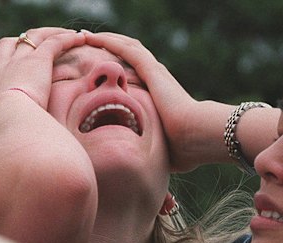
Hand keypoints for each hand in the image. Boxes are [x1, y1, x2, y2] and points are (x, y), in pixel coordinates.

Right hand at [0, 28, 85, 162]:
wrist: (13, 128)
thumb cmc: (2, 141)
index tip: (7, 86)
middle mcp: (2, 75)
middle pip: (5, 48)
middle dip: (18, 46)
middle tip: (35, 50)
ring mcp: (19, 64)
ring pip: (31, 38)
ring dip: (48, 34)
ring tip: (65, 36)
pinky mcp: (38, 61)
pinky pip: (54, 42)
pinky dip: (67, 38)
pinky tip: (80, 38)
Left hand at [84, 32, 201, 170]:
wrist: (197, 136)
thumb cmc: (184, 148)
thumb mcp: (160, 145)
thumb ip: (150, 147)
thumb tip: (143, 164)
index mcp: (159, 93)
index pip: (136, 72)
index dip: (118, 65)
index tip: (101, 65)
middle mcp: (157, 78)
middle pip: (130, 54)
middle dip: (109, 47)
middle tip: (87, 43)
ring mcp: (155, 73)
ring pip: (127, 46)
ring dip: (106, 39)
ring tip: (85, 36)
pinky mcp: (152, 71)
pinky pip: (127, 50)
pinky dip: (109, 41)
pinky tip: (93, 37)